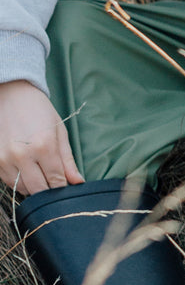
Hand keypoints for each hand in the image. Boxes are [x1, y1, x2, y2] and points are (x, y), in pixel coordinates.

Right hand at [0, 80, 83, 194]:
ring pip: (22, 188)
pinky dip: (19, 181)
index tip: (66, 185)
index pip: (56, 180)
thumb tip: (78, 181)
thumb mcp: (59, 132)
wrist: (12, 96)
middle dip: (50, 189)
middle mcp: (22, 155)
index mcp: (43, 146)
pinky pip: (8, 181)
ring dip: (34, 187)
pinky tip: (27, 170)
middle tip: (54, 182)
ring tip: (40, 173)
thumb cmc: (39, 111)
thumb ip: (68, 160)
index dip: (63, 186)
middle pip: (39, 189)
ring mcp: (5, 159)